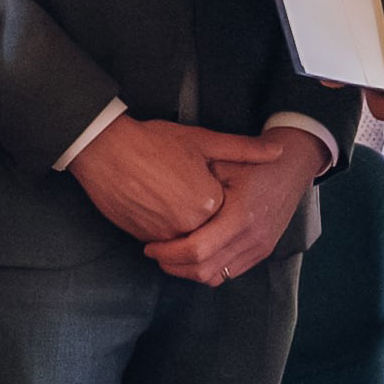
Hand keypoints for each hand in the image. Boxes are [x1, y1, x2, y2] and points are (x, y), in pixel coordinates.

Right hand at [68, 116, 283, 243]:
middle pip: (210, 227)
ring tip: (173, 193)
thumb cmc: (155, 142)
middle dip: (206, 212)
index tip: (209, 176)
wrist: (104, 150)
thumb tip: (279, 152)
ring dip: (187, 225)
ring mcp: (162, 236)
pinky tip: (160, 203)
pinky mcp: (141, 239)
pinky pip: (165, 242)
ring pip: (187, 238)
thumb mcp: (203, 140)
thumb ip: (244, 150)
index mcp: (209, 202)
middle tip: (188, 185)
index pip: (229, 210)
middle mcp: (188, 225)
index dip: (222, 191)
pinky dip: (168, 231)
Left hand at [143, 127, 326, 285]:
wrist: (293, 166)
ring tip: (172, 255)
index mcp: (240, 214)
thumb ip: (196, 184)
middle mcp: (252, 237)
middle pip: (202, 270)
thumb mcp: (225, 162)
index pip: (197, 250)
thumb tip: (162, 203)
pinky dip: (206, 270)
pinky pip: (228, 274)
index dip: (168, 253)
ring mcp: (259, 247)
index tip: (151, 245)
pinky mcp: (262, 251)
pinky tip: (195, 255)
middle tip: (155, 251)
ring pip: (214, 277)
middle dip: (172, 265)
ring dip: (187, 271)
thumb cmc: (255, 162)